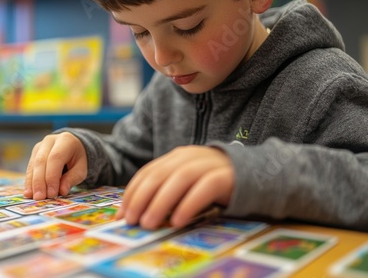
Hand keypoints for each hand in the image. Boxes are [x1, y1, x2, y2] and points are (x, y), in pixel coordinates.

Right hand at [24, 132, 87, 199]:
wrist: (72, 145)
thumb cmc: (77, 159)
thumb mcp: (81, 169)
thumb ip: (72, 179)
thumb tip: (61, 191)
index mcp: (65, 140)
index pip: (55, 158)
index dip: (52, 177)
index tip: (51, 193)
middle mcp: (50, 140)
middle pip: (41, 161)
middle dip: (40, 181)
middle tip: (40, 197)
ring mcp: (40, 146)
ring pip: (33, 164)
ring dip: (32, 182)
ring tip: (33, 197)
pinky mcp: (34, 153)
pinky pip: (30, 167)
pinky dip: (29, 181)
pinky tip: (28, 192)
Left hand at [116, 145, 233, 228]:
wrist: (257, 177)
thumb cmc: (215, 185)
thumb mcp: (187, 185)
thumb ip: (165, 192)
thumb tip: (137, 213)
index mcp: (177, 156)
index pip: (148, 172)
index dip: (132, 193)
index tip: (122, 214)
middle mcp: (190, 157)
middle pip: (159, 175)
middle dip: (141, 198)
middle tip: (132, 221)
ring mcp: (209, 164)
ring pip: (179, 179)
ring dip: (160, 202)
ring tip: (149, 223)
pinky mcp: (226, 176)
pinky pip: (204, 189)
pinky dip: (189, 204)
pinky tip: (178, 220)